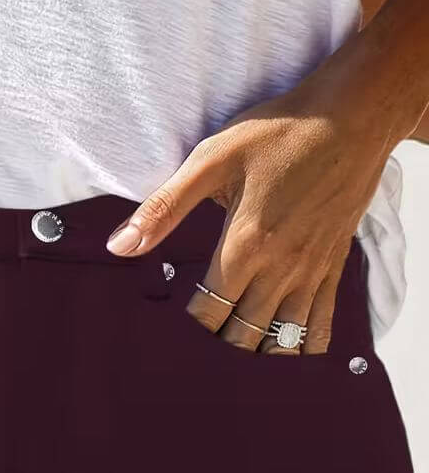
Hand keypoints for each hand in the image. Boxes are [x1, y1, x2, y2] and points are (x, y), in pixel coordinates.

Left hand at [104, 62, 398, 354]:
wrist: (353, 115)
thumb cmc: (277, 132)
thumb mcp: (211, 161)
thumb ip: (164, 208)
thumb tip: (118, 246)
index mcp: (245, 246)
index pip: (210, 314)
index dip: (188, 330)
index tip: (171, 332)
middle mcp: (281, 267)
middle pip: (245, 334)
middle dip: (219, 346)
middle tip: (197, 349)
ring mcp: (311, 269)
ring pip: (285, 337)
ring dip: (259, 352)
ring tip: (236, 357)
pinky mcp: (335, 263)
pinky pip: (322, 322)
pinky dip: (304, 344)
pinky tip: (288, 354)